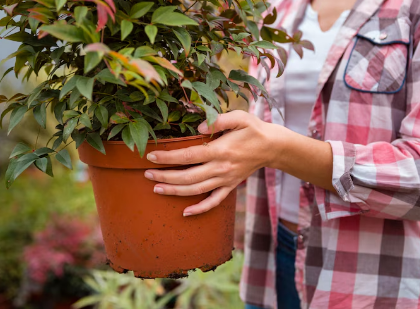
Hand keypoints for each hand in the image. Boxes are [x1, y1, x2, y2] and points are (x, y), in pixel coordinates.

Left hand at [144, 110, 276, 215]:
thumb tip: (199, 127)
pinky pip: (214, 202)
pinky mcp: (230, 186)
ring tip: (156, 189)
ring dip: (175, 191)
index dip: (168, 157)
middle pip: (188, 176)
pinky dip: (200, 209)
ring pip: (196, 190)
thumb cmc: (253, 129)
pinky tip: (186, 213)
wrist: (272, 147)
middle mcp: (221, 168)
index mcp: (220, 150)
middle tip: (147, 174)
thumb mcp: (239, 117)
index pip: (188, 155)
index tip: (151, 156)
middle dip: (165, 176)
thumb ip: (218, 120)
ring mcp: (225, 180)